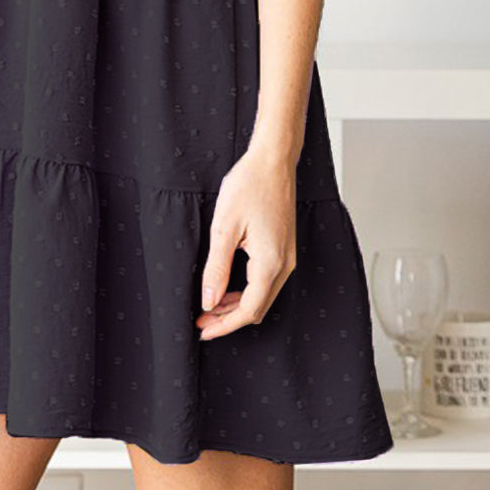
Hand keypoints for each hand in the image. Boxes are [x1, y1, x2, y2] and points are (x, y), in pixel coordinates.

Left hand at [195, 146, 296, 340]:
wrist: (273, 160)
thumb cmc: (249, 185)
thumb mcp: (224, 227)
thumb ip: (216, 267)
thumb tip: (209, 301)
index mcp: (270, 262)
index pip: (248, 310)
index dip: (224, 325)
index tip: (203, 330)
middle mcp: (285, 265)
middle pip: (258, 308)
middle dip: (229, 318)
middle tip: (201, 319)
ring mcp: (288, 257)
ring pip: (263, 296)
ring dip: (237, 305)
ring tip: (210, 305)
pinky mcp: (285, 248)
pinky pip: (267, 281)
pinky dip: (248, 290)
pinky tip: (229, 287)